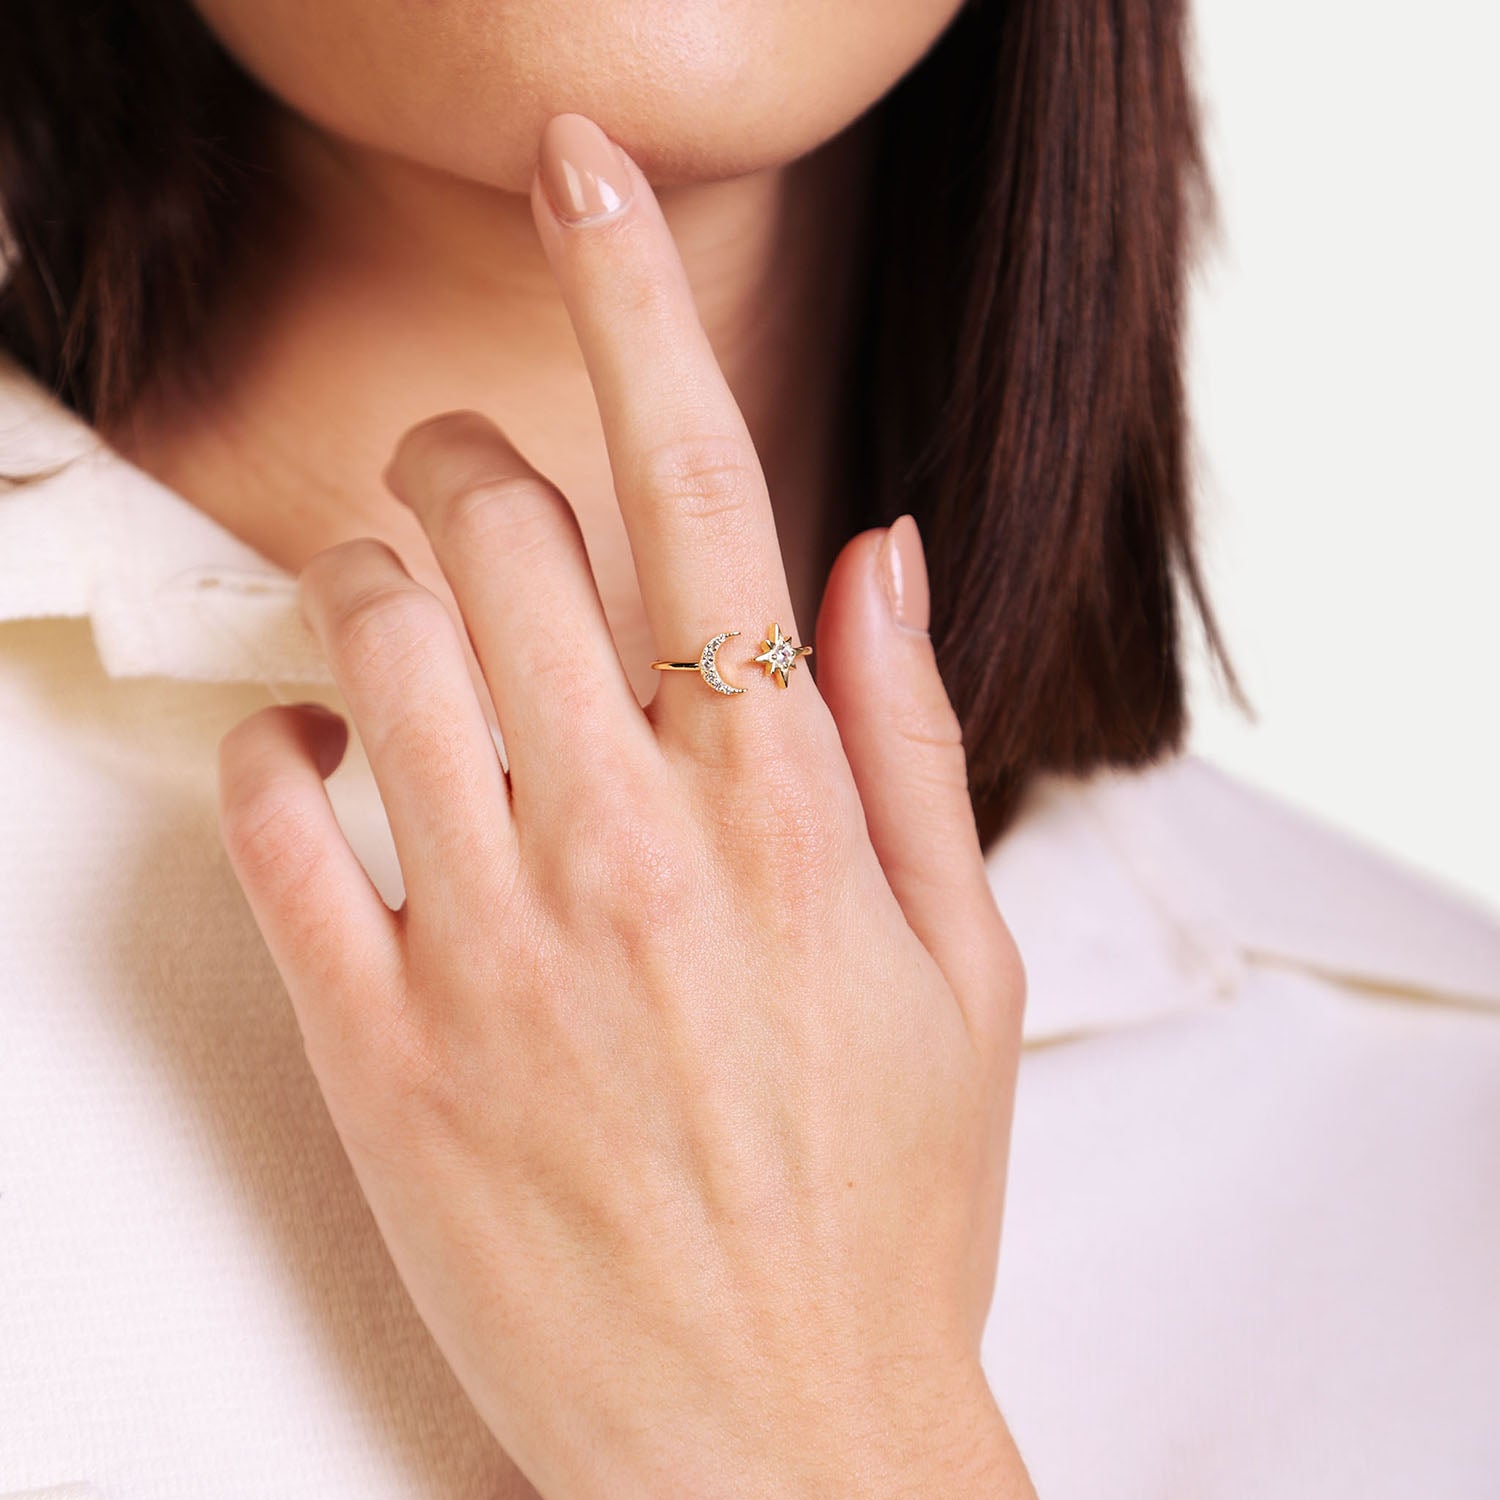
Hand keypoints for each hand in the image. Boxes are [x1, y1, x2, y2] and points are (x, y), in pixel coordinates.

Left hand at [217, 113, 1031, 1498]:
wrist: (772, 1437)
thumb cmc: (883, 1205)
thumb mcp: (964, 966)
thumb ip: (913, 737)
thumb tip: (879, 553)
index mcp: (785, 807)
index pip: (697, 477)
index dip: (635, 288)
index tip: (585, 168)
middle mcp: (631, 841)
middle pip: (492, 520)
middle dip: (471, 464)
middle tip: (486, 497)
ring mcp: (492, 938)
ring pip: (367, 631)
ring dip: (375, 578)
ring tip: (418, 625)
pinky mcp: (379, 1039)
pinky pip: (272, 810)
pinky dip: (284, 746)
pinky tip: (340, 771)